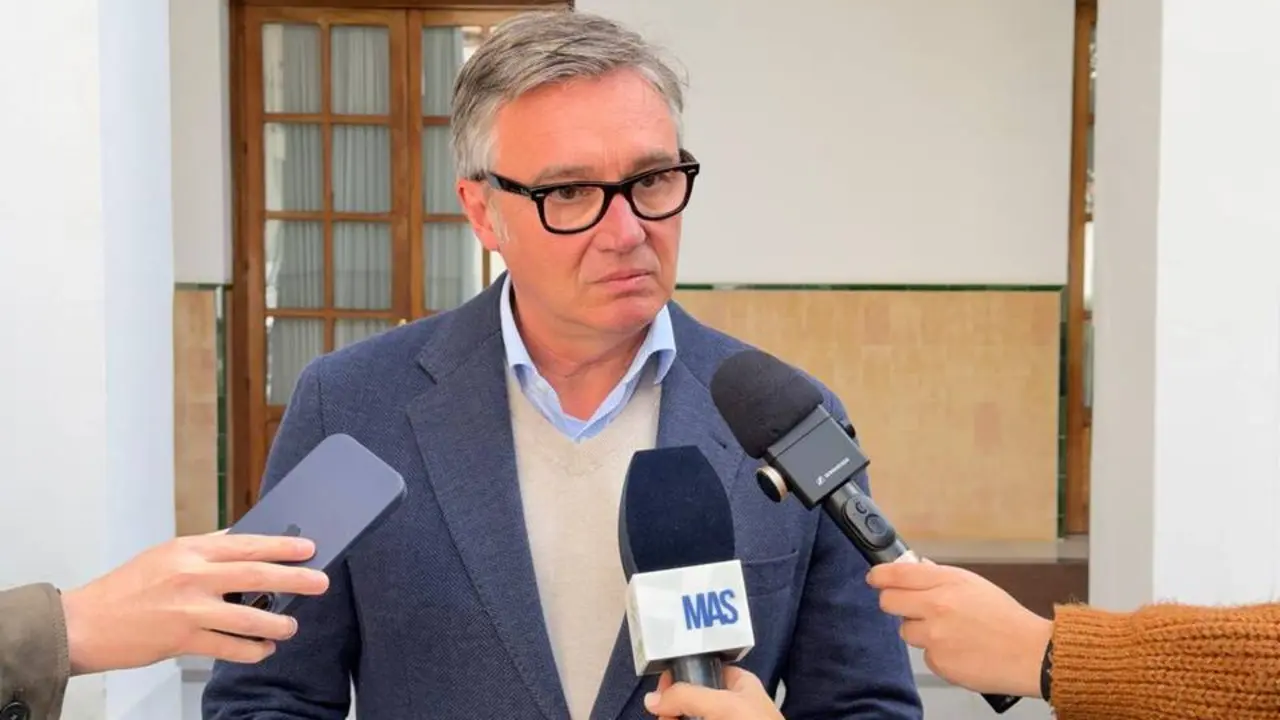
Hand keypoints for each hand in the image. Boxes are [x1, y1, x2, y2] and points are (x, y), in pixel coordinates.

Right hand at [60, 530, 329, 674]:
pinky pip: (229, 647)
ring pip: (247, 617)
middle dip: (294, 579)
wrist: (86, 623)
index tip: (309, 547)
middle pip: (255, 575)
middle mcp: (192, 576)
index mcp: (190, 550)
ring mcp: (188, 609)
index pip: (246, 543)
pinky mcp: (182, 640)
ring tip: (290, 627)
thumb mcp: (166, 555)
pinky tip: (263, 650)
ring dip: (276, 624)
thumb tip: (248, 544)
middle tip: (320, 582)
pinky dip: (251, 650)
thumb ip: (207, 550)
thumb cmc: (127, 588)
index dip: (282, 545)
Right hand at [644, 665, 782, 719]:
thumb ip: (686, 696)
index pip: (701, 670)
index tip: (662, 690)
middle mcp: (730, 704)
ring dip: (672, 719)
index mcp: (738, 684)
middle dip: (673, 708)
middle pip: (689, 699)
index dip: (679, 678)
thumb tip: (652, 699)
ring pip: (687, 718)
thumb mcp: (722, 705)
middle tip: (665, 717)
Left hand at [867, 560, 1052, 697]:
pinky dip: (937, 654)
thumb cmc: (1005, 618)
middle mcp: (936, 607)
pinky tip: (959, 650)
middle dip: (895, 603)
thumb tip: (915, 568)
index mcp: (946, 583)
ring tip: (949, 632)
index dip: (880, 575)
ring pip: (906, 631)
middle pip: (888, 602)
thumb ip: (939, 576)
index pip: (897, 574)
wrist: (1030, 653)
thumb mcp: (973, 584)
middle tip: (910, 607)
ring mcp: (935, 637)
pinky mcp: (938, 662)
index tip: (874, 578)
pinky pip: (925, 655)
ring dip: (919, 632)